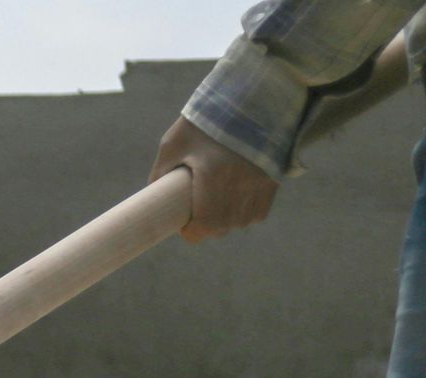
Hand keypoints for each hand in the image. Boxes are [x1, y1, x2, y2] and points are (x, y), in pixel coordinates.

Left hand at [150, 116, 278, 243]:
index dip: (192, 232)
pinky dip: (246, 213)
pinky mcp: (273, 179)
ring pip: (242, 222)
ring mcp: (259, 182)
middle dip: (208, 228)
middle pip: (223, 227)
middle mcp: (240, 182)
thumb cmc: (206, 119)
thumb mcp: (175, 141)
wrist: (249, 97)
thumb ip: (162, 172)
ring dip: (227, 222)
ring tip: (216, 208)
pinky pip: (259, 212)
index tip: (185, 228)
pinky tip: (235, 203)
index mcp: (213, 174)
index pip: (206, 224)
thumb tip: (153, 198)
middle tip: (197, 217)